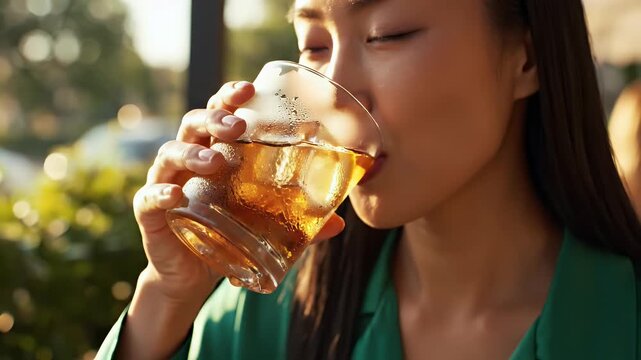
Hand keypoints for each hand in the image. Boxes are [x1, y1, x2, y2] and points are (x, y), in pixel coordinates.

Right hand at [132, 81, 345, 301]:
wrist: (193, 274)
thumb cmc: (227, 233)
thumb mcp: (262, 224)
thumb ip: (297, 222)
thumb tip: (339, 224)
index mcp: (215, 151)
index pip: (219, 114)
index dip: (229, 97)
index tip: (248, 90)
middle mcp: (188, 160)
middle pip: (193, 124)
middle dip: (214, 119)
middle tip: (237, 127)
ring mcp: (166, 183)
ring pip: (170, 154)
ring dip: (191, 154)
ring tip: (215, 162)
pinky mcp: (151, 213)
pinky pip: (149, 198)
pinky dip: (160, 194)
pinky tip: (176, 196)